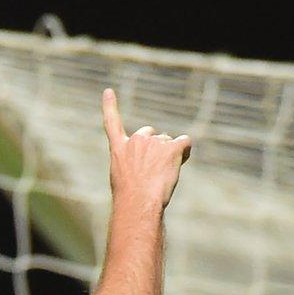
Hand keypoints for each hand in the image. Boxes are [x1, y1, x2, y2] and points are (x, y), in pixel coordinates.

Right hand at [101, 88, 191, 209]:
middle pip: (151, 134)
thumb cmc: (130, 198)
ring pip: (168, 142)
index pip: (112, 123)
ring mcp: (153, 142)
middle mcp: (136, 140)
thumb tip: (153, 166)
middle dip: (156, 147)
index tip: (108, 91)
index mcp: (119, 149)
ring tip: (162, 175)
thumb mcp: (124, 179)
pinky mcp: (171, 148)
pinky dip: (185, 151)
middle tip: (154, 169)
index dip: (110, 106)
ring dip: (169, 155)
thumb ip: (134, 164)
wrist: (138, 202)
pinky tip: (179, 163)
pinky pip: (184, 142)